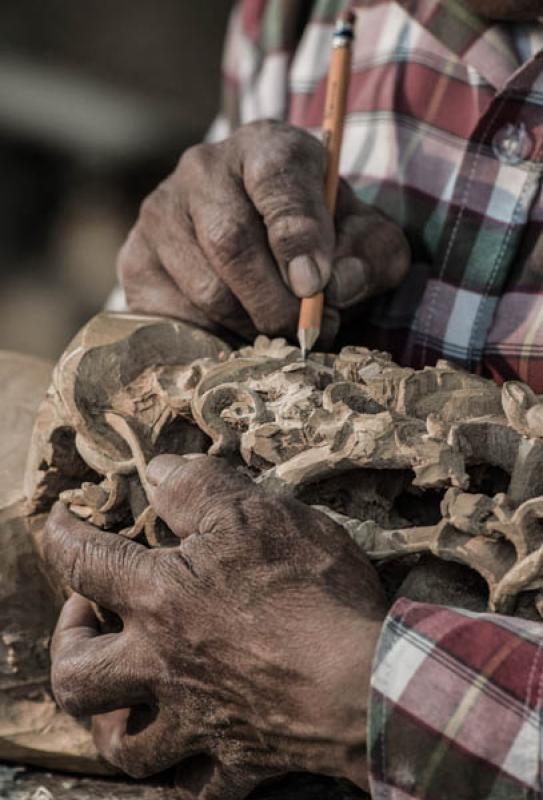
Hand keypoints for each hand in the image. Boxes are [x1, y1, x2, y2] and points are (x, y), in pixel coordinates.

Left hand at [44, 455, 385, 799]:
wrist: (365, 682)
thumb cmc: (309, 590)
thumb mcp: (255, 513)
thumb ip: (197, 487)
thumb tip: (157, 470)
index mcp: (160, 599)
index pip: (85, 561)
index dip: (62, 535)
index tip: (58, 520)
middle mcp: (162, 666)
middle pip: (75, 675)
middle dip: (67, 641)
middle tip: (88, 613)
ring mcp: (196, 722)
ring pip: (122, 744)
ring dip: (109, 716)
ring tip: (123, 687)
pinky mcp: (238, 760)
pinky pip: (192, 787)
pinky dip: (180, 772)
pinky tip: (188, 747)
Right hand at [119, 120, 409, 345]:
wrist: (255, 236)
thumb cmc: (317, 236)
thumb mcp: (363, 237)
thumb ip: (370, 253)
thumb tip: (337, 284)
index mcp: (265, 146)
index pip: (276, 180)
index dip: (298, 236)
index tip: (316, 283)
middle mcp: (203, 168)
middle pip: (231, 242)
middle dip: (276, 303)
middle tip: (306, 331)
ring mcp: (160, 212)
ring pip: (204, 288)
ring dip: (250, 326)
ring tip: (279, 331)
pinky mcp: (136, 258)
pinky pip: (174, 315)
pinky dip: (214, 338)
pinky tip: (239, 333)